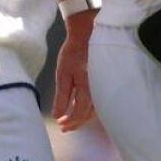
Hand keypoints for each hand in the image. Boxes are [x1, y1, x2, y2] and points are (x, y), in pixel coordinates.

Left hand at [53, 10, 96, 131]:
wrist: (88, 34)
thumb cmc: (74, 52)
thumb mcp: (63, 73)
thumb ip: (62, 96)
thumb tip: (57, 114)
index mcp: (88, 87)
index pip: (81, 111)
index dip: (71, 121)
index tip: (61, 124)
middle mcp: (99, 89)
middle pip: (89, 113)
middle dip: (76, 122)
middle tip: (64, 126)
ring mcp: (102, 86)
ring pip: (94, 108)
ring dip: (82, 116)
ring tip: (69, 119)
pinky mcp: (103, 82)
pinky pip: (98, 100)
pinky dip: (88, 107)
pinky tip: (79, 107)